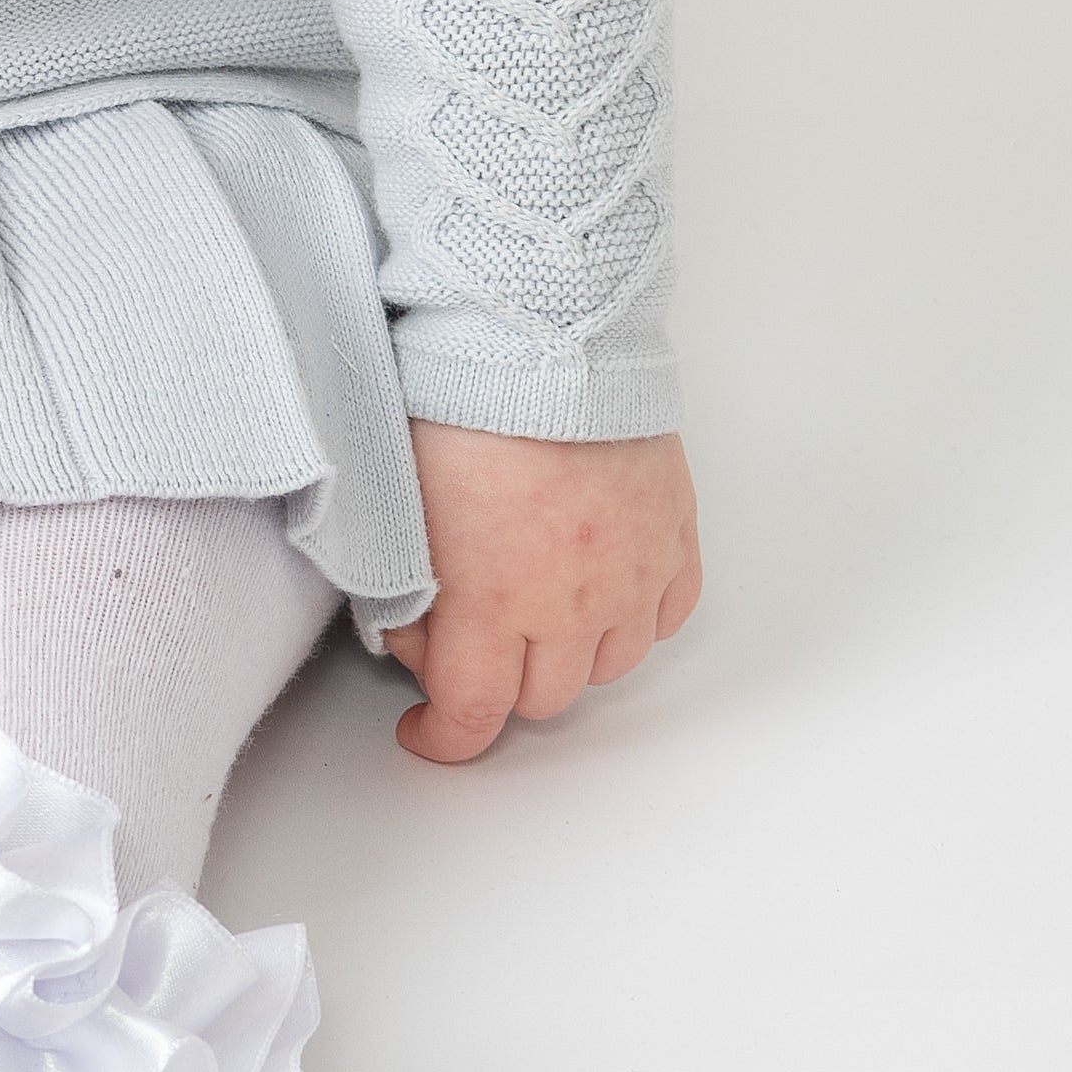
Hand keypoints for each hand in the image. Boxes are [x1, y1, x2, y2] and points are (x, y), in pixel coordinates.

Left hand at [383, 422, 702, 763]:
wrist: (540, 333)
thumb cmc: (457, 403)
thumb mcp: (398, 509)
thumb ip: (405, 594)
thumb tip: (411, 638)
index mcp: (493, 605)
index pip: (473, 715)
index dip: (444, 738)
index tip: (425, 731)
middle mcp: (571, 606)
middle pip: (543, 697)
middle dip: (500, 681)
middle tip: (471, 637)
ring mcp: (633, 573)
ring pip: (610, 664)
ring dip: (569, 653)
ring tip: (537, 607)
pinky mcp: (673, 533)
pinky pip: (667, 613)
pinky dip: (636, 616)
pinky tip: (605, 590)